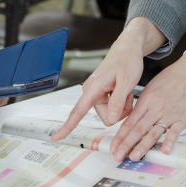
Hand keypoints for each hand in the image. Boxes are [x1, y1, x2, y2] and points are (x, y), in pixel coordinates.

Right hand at [50, 18, 165, 141]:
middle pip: (106, 117)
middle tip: (129, 96)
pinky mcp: (101, 94)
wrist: (128, 49)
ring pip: (110, 114)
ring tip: (126, 91)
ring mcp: (96, 93)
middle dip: (120, 112)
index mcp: (93, 88)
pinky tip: (125, 92)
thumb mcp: (126, 81)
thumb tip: (110, 120)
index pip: (78, 111)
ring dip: (122, 107)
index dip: (68, 126)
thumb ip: (118, 102)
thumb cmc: (127, 61)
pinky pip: (112, 109)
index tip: (56, 137)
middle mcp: (91, 92)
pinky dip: (121, 104)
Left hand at [107, 53, 185, 161]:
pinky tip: (163, 150)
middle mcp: (156, 108)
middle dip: (126, 144)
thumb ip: (142, 106)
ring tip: (134, 156)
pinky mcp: (183, 119)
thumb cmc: (170, 79)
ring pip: (154, 133)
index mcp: (146, 100)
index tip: (113, 146)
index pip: (130, 121)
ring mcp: (170, 114)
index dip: (120, 136)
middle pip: (139, 129)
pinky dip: (169, 141)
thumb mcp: (150, 89)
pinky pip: (175, 132)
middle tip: (118, 155)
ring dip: (143, 146)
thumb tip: (132, 122)